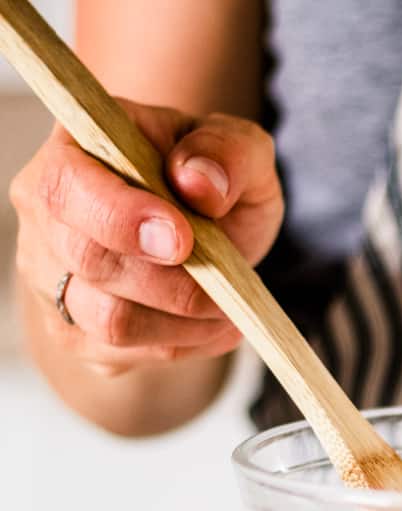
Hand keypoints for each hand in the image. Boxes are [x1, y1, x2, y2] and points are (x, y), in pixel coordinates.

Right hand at [10, 99, 283, 376]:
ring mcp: (52, 280)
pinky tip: (211, 323)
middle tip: (228, 282)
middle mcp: (46, 217)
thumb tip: (200, 182)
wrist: (205, 225)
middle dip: (171, 282)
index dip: (120, 218)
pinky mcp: (75, 333)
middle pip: (89, 263)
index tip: (183, 241)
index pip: (66, 187)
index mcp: (73, 149)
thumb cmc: (211, 179)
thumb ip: (226, 152)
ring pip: (109, 322)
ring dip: (184, 321)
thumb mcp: (239, 148)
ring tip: (229, 305)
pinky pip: (126, 355)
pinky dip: (183, 345)